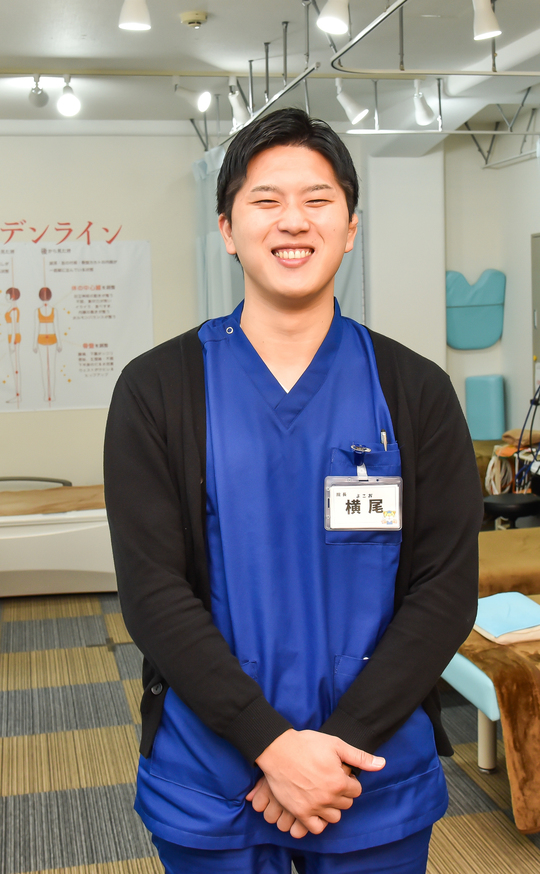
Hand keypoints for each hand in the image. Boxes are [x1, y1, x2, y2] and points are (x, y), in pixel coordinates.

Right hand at [253, 729, 384, 836]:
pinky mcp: (300, 812)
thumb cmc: (307, 744)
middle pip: (346, 804)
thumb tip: (382, 764)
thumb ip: (360, 757)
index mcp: (339, 781)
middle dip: (341, 793)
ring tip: (323, 794)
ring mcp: (313, 807)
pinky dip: (319, 821)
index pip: (356, 791)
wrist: (278, 750)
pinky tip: (316, 808)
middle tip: (330, 781)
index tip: (340, 774)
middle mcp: (328, 797)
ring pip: (334, 817)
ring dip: (332, 807)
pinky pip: (316, 828)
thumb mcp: (336, 745)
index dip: (349, 781)